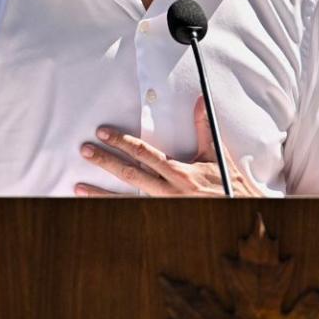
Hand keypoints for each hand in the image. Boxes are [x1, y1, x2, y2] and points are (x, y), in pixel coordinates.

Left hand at [76, 96, 262, 196]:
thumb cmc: (229, 183)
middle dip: (105, 161)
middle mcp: (169, 191)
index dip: (122, 141)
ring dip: (100, 194)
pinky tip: (96, 210)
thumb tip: (199, 101)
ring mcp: (164, 207)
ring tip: (78, 187)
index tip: (104, 133)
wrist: (240, 211)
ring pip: (125, 200)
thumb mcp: (216, 153)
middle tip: (86, 151)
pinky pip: (134, 214)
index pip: (145, 153)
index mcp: (180, 173)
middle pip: (129, 174)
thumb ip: (204, 127)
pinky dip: (114, 211)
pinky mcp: (163, 217)